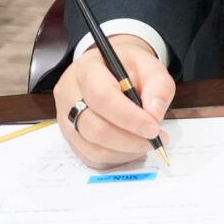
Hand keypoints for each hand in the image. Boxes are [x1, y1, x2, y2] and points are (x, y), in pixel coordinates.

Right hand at [53, 34, 175, 169]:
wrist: (110, 70)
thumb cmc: (128, 69)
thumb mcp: (149, 65)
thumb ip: (158, 86)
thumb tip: (154, 115)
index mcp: (86, 70)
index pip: (101, 97)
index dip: (129, 117)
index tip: (153, 128)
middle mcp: (69, 95)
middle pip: (94, 128)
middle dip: (129, 140)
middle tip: (155, 139)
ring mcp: (65, 119)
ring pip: (92, 148)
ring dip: (125, 151)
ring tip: (147, 142)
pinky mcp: (71, 138)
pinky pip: (92, 158)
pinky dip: (117, 158)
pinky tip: (132, 147)